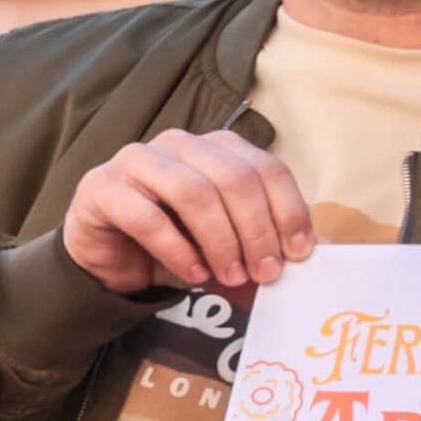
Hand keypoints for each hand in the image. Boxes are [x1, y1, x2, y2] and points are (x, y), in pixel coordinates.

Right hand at [61, 130, 315, 297]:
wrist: (111, 258)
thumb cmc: (179, 243)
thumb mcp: (229, 240)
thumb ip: (266, 238)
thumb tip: (318, 252)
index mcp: (218, 148)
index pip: (267, 169)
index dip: (289, 211)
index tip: (299, 253)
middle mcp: (180, 144)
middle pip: (234, 179)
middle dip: (257, 231)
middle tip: (265, 273)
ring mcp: (136, 160)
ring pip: (193, 192)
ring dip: (220, 241)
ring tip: (230, 277)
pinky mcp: (101, 187)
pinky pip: (147, 216)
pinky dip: (177, 250)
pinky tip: (194, 274)